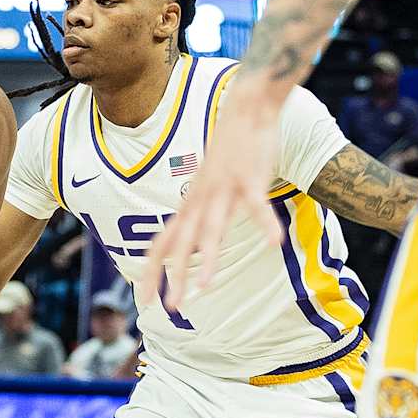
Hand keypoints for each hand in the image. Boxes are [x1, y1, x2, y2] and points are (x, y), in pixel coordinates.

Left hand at [141, 80, 284, 311]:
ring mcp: (223, 190)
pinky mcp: (249, 178)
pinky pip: (257, 206)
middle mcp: (200, 201)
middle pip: (182, 246)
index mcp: (190, 206)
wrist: (245, 109)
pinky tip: (274, 243)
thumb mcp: (206, 187)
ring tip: (204, 288)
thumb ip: (199, 213)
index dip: (151, 272)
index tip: (142, 300)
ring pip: (212, 230)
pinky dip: (265, 224)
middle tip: (171, 309)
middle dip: (174, 279)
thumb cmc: (228, 152)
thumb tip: (190, 240)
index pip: (161, 244)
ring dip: (208, 260)